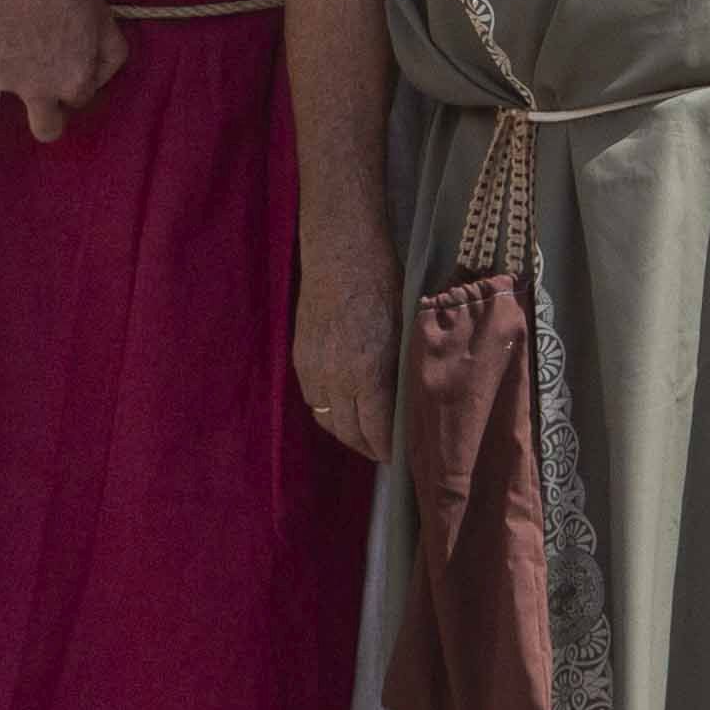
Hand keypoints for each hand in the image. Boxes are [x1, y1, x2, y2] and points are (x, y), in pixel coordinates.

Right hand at [0, 0, 126, 141]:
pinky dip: (10, 54)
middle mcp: (39, 90)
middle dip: (54, 116)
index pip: (82, 99)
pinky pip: (4, 69)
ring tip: (32, 30)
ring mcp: (8, 80)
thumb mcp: (103, 16)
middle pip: (48, 129)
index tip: (79, 58)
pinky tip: (14, 25)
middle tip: (55, 85)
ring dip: (30, 72)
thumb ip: (110, 53)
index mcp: (73, 82)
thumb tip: (102, 72)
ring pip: (24, 89)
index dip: (83, 79)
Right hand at [291, 211, 397, 462]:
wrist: (342, 252)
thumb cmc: (384, 283)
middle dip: (366, 447)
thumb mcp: (404, 330)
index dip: (386, 449)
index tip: (399, 457)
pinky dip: (328, 409)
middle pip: (348, 431)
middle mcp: (336, 377)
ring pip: (326, 418)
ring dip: (345, 431)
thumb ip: (402, 371)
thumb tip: (410, 402)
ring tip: (363, 434)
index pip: (375, 429)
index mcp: (367, 372)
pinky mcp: (300, 357)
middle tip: (383, 451)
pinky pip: (312, 398)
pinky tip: (342, 406)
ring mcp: (313, 368)